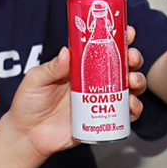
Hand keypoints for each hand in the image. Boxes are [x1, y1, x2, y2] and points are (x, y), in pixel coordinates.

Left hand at [6, 27, 146, 158]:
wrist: (27, 135)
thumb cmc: (28, 104)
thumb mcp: (35, 80)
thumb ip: (50, 68)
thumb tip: (67, 52)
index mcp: (80, 67)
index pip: (103, 48)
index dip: (119, 39)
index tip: (128, 32)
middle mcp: (94, 81)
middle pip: (122, 66)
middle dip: (133, 59)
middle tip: (132, 58)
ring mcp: (100, 101)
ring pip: (128, 88)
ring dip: (138, 82)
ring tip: (133, 83)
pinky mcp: (101, 120)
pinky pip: (124, 115)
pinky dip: (134, 110)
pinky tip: (131, 106)